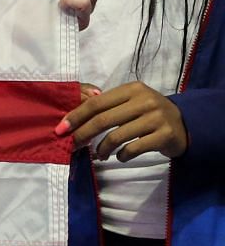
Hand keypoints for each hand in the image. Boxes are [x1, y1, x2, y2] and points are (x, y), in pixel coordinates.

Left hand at [61, 81, 187, 160]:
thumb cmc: (148, 113)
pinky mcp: (164, 136)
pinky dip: (121, 155)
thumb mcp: (130, 102)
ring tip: (99, 154)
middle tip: (73, 145)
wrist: (185, 125)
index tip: (61, 129)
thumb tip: (72, 119)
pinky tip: (119, 157)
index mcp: (131, 89)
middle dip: (83, 134)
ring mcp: (156, 118)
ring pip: (117, 136)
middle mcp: (144, 101)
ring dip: (102, 149)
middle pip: (103, 119)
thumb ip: (107, 106)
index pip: (96, 103)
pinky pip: (133, 148)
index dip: (76, 116)